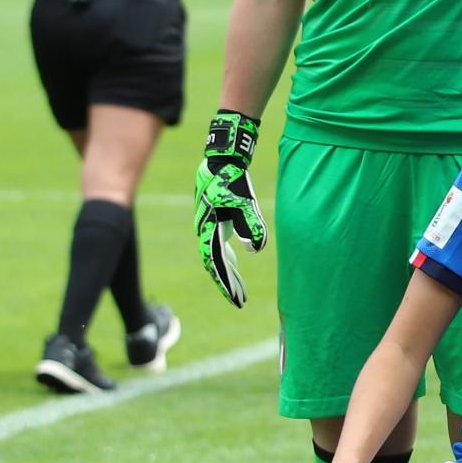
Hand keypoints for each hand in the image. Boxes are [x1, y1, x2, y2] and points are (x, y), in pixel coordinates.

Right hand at [196, 109, 266, 306]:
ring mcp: (209, 227)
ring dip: (229, 273)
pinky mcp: (215, 221)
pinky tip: (237, 265)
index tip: (237, 299)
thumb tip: (255, 249)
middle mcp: (206, 231)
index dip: (226, 283)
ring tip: (240, 290)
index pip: (216, 265)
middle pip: (215, 265)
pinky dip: (228, 258)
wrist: (222, 162)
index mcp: (210, 230)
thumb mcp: (244, 202)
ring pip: (217, 257)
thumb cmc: (232, 182)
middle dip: (228, 284)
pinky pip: (219, 246)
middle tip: (240, 301)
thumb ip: (251, 224)